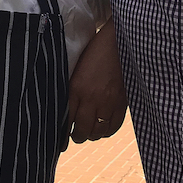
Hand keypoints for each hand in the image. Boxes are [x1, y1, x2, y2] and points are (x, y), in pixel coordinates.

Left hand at [65, 21, 126, 148]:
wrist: (119, 41)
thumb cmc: (96, 51)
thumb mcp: (77, 69)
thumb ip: (71, 90)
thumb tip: (65, 109)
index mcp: (76, 88)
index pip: (65, 120)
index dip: (62, 134)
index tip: (60, 141)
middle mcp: (91, 98)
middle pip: (81, 131)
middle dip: (76, 137)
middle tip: (74, 136)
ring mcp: (108, 102)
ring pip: (97, 132)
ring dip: (91, 135)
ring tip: (89, 131)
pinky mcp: (122, 103)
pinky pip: (113, 126)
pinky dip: (107, 131)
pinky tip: (103, 127)